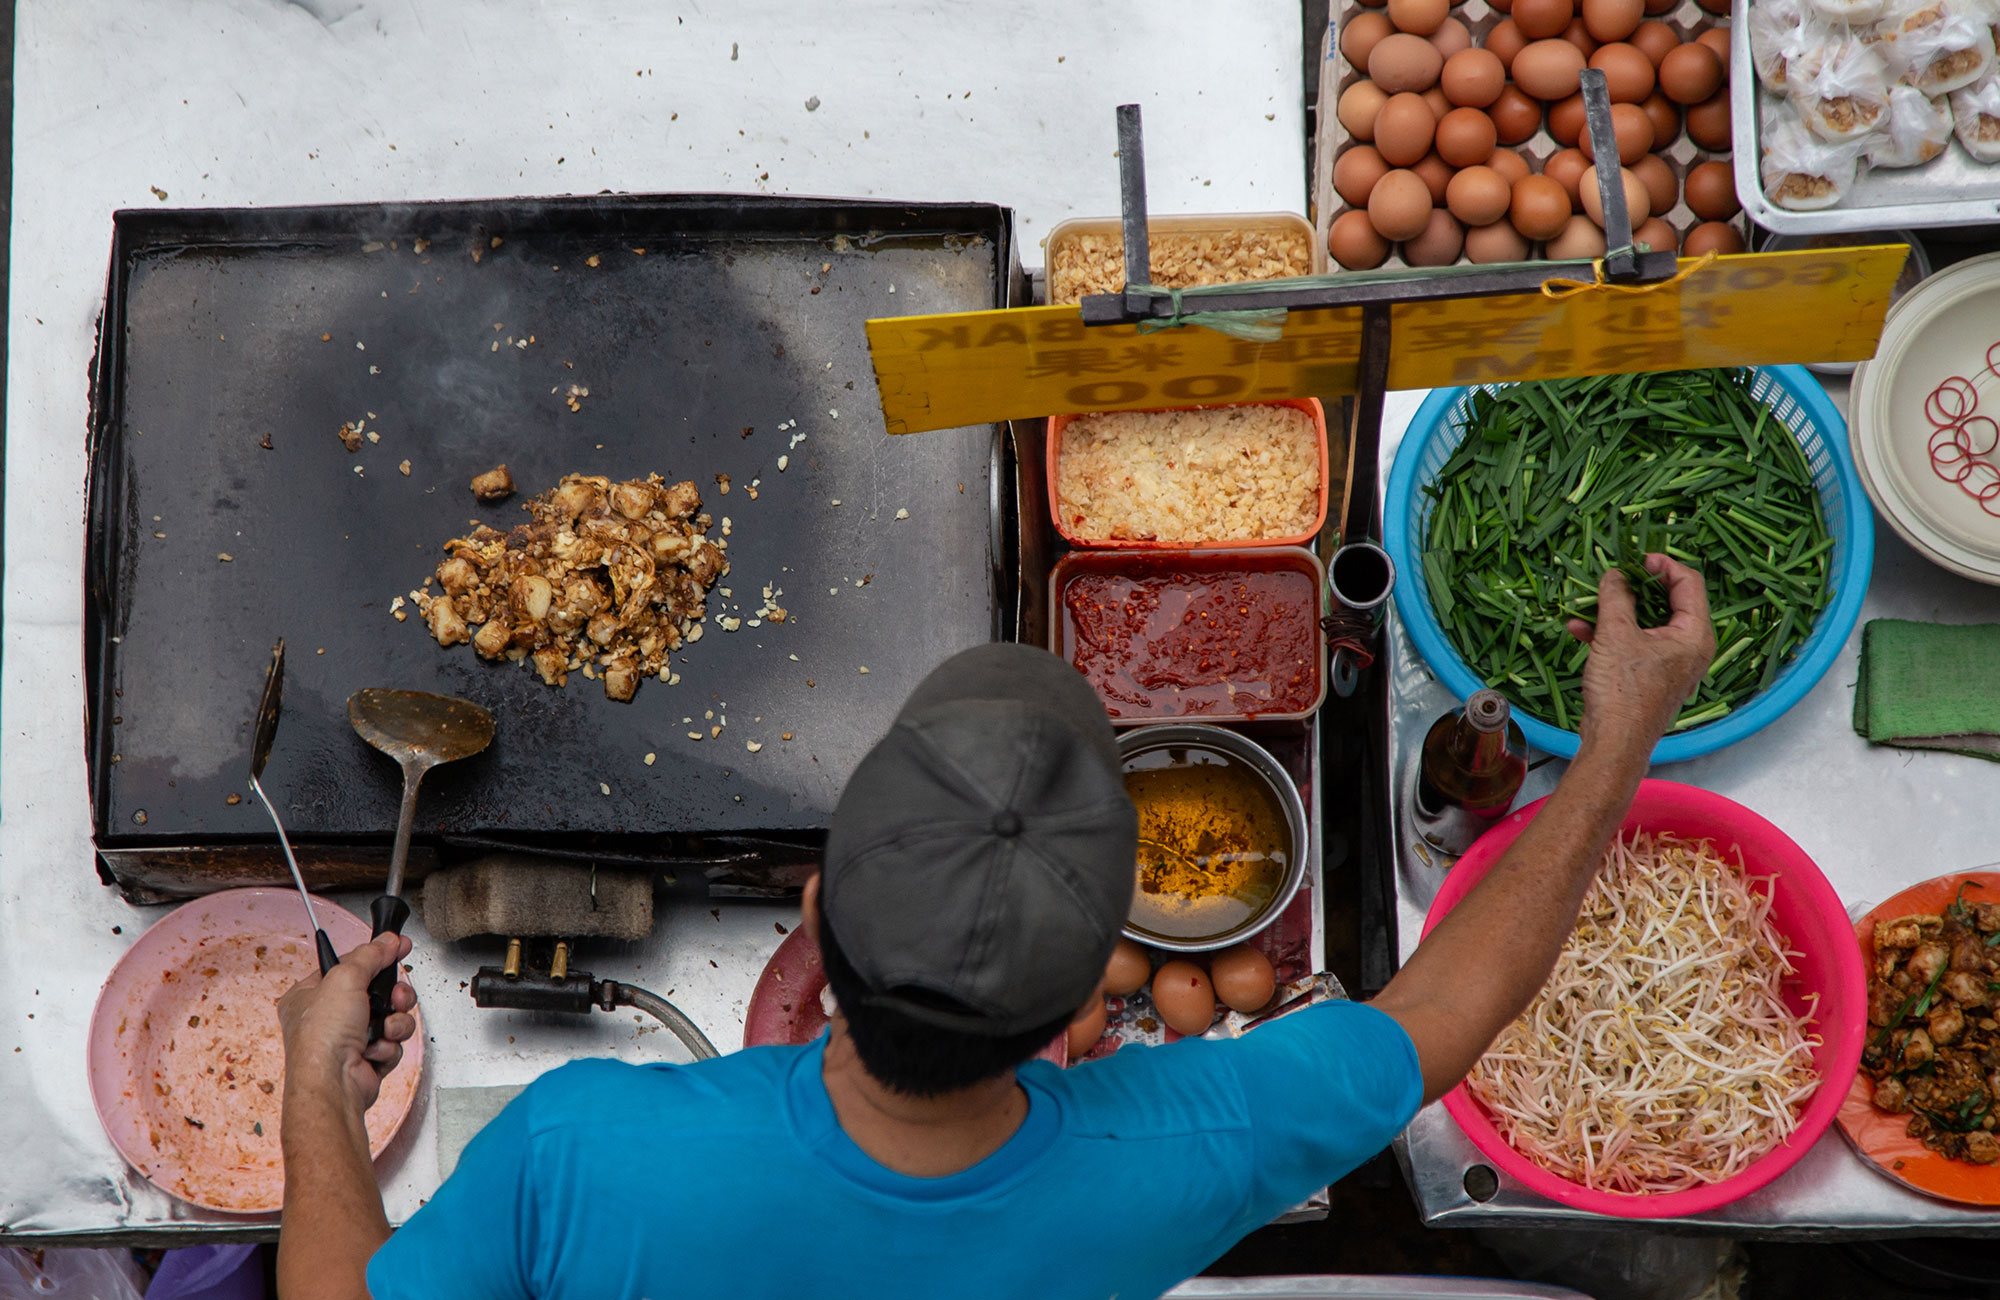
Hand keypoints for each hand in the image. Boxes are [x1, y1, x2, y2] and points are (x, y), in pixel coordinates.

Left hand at [277, 933, 417, 1114]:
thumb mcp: (345, 978)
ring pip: (390, 1017)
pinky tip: (376, 1049)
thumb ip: (370, 955)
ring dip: (395, 1021)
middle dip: (393, 995)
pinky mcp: (366, 1058)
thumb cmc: (321, 1038)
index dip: (375, 956)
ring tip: (386, 1027)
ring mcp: (348, 1039)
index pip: (349, 966)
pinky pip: (391, 1041)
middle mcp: (328, 1017)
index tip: (397, 947)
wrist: (333, 1083)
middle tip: (396, 996)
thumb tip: (387, 940)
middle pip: (376, 991)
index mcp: (310, 995)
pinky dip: (389, 1045)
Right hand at [1566, 553, 1715, 752]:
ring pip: (1646, 622)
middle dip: (1635, 588)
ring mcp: (1670, 663)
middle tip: (1615, 576)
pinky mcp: (1650, 675)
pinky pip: (1634, 643)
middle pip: (1667, 601)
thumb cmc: (1622, 693)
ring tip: (1589, 604)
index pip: (1689, 583)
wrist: (1613, 743)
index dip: (1663, 565)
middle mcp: (1689, 648)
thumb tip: (1617, 575)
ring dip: (1616, 611)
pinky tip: (1581, 630)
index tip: (1637, 559)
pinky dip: (1611, 634)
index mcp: (1694, 635)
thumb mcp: (1615, 635)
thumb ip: (1617, 597)